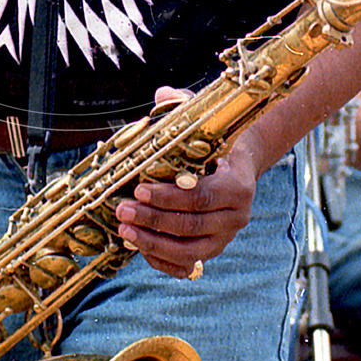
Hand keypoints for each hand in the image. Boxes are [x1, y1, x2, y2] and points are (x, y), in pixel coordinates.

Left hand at [114, 88, 257, 278]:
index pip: (200, 197)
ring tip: (124, 230)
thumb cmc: (214, 142)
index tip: (138, 187)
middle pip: (190, 225)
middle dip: (152, 219)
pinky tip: (137, 246)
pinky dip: (161, 260)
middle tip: (122, 209)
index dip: (167, 196)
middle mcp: (237, 217)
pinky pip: (186, 266)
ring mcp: (225, 238)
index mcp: (238, 186)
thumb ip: (182, 107)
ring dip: (151, 242)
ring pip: (188, 251)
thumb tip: (162, 94)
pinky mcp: (213, 251)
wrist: (238, 166)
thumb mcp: (203, 121)